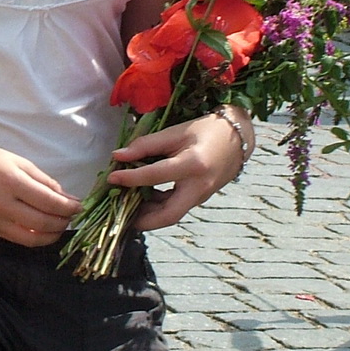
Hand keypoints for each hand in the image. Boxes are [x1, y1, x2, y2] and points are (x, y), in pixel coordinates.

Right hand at [0, 145, 82, 246]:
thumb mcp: (17, 161)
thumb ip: (42, 180)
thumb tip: (65, 197)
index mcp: (11, 182)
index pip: (49, 201)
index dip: (68, 207)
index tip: (79, 206)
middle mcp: (3, 204)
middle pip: (43, 223)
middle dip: (63, 221)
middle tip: (72, 216)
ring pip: (32, 238)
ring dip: (52, 235)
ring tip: (60, 225)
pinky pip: (18, 240)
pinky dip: (36, 238)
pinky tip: (43, 230)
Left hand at [109, 108, 251, 231]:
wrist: (238, 137)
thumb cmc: (205, 130)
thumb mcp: (175, 132)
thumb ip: (146, 145)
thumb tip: (118, 156)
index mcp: (193, 165)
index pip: (155, 176)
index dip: (130, 178)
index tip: (111, 177)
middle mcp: (199, 186)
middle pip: (168, 215)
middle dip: (142, 220)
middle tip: (120, 215)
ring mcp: (202, 196)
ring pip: (172, 214)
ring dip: (149, 215)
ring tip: (126, 205)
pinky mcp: (201, 198)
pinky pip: (177, 208)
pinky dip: (159, 207)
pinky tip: (143, 198)